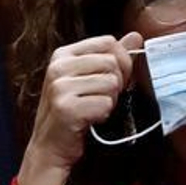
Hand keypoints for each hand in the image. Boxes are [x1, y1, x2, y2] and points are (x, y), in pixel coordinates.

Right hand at [17, 32, 140, 184]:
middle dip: (116, 83)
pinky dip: (103, 115)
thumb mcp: (88, 78)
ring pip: (112, 83)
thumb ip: (112, 56)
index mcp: (63, 54)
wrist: (49, 148)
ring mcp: (60, 87)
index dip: (120, 60)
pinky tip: (90, 120)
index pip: (108, 41)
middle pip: (113, 62)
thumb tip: (136, 36)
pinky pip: (105, 104)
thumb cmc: (72, 111)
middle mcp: (58, 67)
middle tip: (101, 98)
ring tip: (93, 108)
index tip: (112, 78)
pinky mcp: (66, 108)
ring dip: (110, 101)